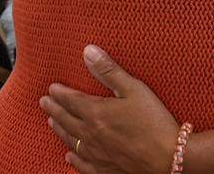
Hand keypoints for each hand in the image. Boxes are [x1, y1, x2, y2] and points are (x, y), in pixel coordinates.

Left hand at [41, 45, 177, 173]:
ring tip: (52, 123)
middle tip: (44, 103)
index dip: (60, 94)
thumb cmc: (154, 122)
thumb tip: (88, 52)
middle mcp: (91, 135)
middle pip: (67, 120)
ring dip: (60, 130)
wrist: (169, 157)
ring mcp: (97, 155)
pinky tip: (69, 156)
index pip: (71, 101)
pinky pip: (83, 165)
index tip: (51, 89)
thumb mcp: (134, 88)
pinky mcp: (106, 171)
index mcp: (96, 113)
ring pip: (71, 141)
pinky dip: (73, 159)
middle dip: (54, 109)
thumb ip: (108, 70)